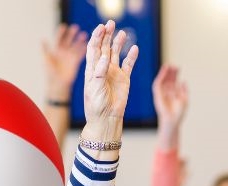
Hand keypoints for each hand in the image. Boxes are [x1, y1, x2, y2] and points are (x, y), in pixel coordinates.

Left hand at [43, 24, 87, 98]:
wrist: (58, 84)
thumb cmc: (50, 73)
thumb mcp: (46, 60)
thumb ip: (45, 49)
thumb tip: (42, 39)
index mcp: (56, 51)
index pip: (59, 39)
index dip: (61, 33)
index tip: (64, 26)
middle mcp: (64, 52)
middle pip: (68, 41)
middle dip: (72, 34)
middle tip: (76, 27)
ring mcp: (70, 57)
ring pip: (75, 46)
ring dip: (80, 40)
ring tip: (84, 34)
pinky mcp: (75, 62)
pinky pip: (80, 54)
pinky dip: (83, 49)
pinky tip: (87, 45)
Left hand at [82, 21, 136, 138]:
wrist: (106, 119)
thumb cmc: (96, 106)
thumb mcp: (94, 89)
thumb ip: (100, 72)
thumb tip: (105, 56)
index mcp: (92, 69)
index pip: (93, 49)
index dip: (96, 37)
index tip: (101, 28)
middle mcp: (102, 69)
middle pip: (104, 47)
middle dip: (107, 35)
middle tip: (111, 23)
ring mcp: (114, 73)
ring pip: (116, 53)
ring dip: (118, 42)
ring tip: (122, 32)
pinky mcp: (124, 79)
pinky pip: (128, 65)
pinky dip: (132, 56)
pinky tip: (135, 48)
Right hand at [152, 65, 188, 133]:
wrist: (172, 121)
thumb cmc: (179, 113)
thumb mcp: (185, 99)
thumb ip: (184, 90)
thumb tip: (183, 81)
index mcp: (173, 94)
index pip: (173, 81)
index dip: (175, 74)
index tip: (178, 68)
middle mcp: (166, 93)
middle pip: (168, 79)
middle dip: (170, 72)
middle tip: (174, 65)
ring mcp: (161, 93)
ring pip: (162, 80)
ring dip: (165, 73)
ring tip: (168, 66)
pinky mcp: (157, 95)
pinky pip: (157, 83)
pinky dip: (160, 76)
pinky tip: (164, 71)